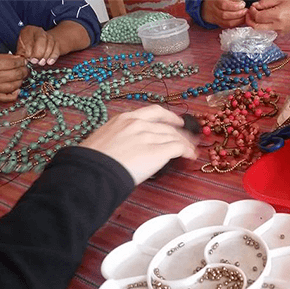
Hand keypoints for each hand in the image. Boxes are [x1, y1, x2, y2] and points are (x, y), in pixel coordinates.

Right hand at [0, 54, 28, 101]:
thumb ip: (4, 58)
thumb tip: (18, 59)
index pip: (11, 63)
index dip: (20, 62)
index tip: (23, 61)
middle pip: (14, 74)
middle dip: (23, 71)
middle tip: (25, 69)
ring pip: (12, 86)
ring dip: (20, 81)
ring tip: (21, 77)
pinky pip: (6, 97)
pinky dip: (14, 95)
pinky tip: (17, 90)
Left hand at [16, 25, 60, 65]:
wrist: (38, 42)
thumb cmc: (28, 45)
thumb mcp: (21, 48)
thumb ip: (21, 54)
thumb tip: (23, 61)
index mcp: (29, 30)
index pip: (30, 39)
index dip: (29, 50)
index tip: (29, 58)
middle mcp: (40, 31)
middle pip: (41, 39)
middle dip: (39, 52)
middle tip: (35, 61)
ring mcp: (49, 37)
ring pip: (50, 45)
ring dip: (45, 56)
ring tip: (41, 63)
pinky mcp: (56, 43)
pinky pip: (56, 50)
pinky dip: (53, 57)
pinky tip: (49, 62)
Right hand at [80, 105, 198, 184]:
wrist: (93, 171)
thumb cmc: (92, 161)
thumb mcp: (104, 139)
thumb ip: (120, 137)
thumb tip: (128, 146)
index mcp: (124, 118)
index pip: (154, 112)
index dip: (169, 117)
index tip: (177, 120)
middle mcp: (139, 124)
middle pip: (167, 126)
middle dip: (181, 132)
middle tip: (189, 139)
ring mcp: (149, 137)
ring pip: (174, 137)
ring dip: (186, 144)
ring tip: (192, 150)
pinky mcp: (157, 151)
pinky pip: (178, 148)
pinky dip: (187, 151)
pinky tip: (190, 156)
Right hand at [202, 0, 247, 27]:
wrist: (205, 7)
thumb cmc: (216, 0)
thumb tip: (240, 1)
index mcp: (215, 1)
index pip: (224, 5)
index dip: (234, 6)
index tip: (242, 4)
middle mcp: (214, 10)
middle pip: (225, 15)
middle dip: (238, 14)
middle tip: (245, 10)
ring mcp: (215, 18)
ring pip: (227, 22)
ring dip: (238, 20)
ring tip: (244, 16)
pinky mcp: (218, 23)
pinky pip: (227, 26)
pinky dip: (235, 24)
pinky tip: (240, 20)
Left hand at [246, 0, 289, 33]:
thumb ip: (266, 3)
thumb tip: (255, 6)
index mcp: (277, 16)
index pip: (258, 17)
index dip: (252, 12)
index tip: (252, 7)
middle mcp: (277, 26)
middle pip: (256, 27)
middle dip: (250, 20)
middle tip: (250, 13)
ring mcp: (279, 32)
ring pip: (261, 30)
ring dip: (256, 23)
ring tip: (257, 15)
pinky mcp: (281, 34)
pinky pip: (268, 31)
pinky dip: (263, 25)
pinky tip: (265, 19)